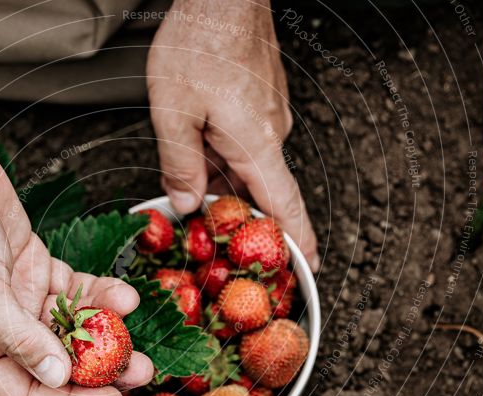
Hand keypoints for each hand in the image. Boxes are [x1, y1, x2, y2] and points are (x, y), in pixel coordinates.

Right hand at [0, 137, 153, 395]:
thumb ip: (18, 336)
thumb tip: (57, 378)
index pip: (27, 392)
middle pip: (55, 362)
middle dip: (98, 367)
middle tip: (138, 370)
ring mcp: (19, 297)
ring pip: (70, 325)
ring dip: (105, 331)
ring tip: (139, 334)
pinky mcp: (34, 267)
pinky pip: (74, 289)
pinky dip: (99, 293)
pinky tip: (124, 296)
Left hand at [146, 0, 318, 269]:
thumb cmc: (201, 40)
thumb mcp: (174, 111)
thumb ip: (179, 164)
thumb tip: (185, 201)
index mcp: (256, 143)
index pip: (285, 206)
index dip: (298, 242)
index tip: (308, 269)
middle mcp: (270, 132)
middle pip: (257, 190)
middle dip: (233, 214)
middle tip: (209, 231)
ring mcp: (267, 115)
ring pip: (245, 165)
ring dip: (220, 180)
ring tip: (188, 183)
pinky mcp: (259, 101)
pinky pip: (242, 142)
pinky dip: (221, 156)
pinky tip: (196, 149)